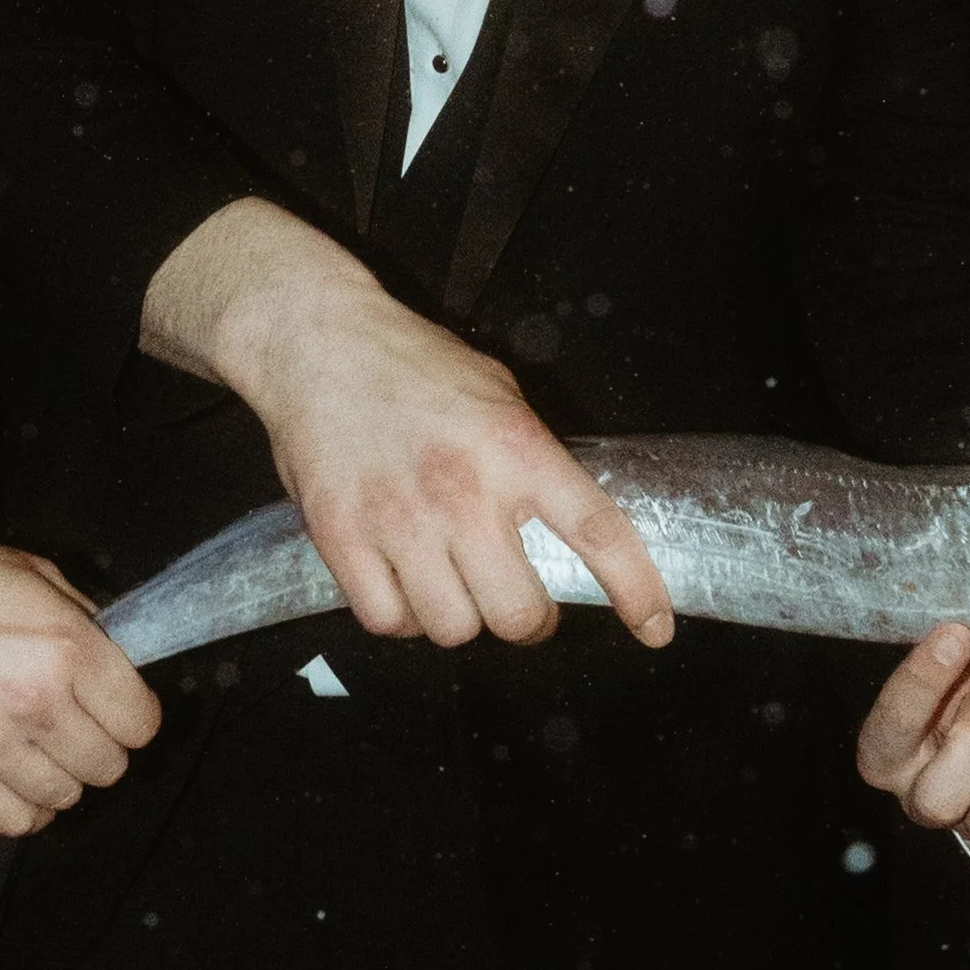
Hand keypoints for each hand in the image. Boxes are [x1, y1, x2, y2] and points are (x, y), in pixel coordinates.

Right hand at [0, 521, 162, 835]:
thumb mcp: (33, 575)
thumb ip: (87, 622)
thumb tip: (120, 664)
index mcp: (66, 650)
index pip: (141, 723)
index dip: (133, 716)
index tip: (116, 709)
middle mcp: (36, 704)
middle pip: (110, 766)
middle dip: (100, 747)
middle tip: (74, 726)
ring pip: (66, 798)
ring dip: (60, 777)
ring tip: (37, 749)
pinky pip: (15, 823)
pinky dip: (25, 809)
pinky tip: (15, 779)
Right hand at [140, 197, 673, 649]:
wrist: (314, 340)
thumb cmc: (412, 364)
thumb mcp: (499, 395)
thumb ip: (534, 460)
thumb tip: (567, 526)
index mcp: (516, 449)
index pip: (597, 533)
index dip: (636, 591)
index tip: (655, 628)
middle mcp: (463, 492)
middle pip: (518, 614)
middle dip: (528, 621)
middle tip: (519, 603)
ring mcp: (398, 519)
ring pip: (453, 629)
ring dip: (460, 617)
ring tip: (451, 583)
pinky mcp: (340, 538)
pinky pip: (387, 621)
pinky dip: (401, 617)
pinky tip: (403, 584)